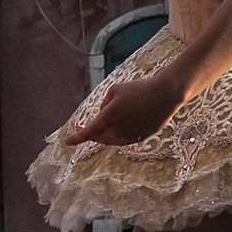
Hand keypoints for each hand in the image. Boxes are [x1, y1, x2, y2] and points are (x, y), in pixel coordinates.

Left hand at [64, 75, 188, 147]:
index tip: (68, 141)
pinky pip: (121, 140)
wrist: (164, 95)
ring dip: (102, 134)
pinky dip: (114, 135)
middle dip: (89, 133)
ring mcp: (128, 137)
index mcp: (107, 118)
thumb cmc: (138, 89)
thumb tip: (103, 114)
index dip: (76, 139)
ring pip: (109, 140)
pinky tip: (115, 127)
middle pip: (97, 137)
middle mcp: (116, 131)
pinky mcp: (139, 138)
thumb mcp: (114, 90)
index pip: (88, 133)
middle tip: (82, 127)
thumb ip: (104, 104)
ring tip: (100, 124)